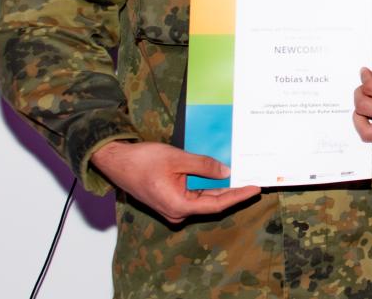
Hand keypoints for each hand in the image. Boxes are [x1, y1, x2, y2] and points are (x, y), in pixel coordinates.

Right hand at [89, 140, 259, 223]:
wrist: (116, 162)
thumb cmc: (142, 161)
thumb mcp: (177, 159)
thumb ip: (203, 166)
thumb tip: (226, 172)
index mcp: (178, 206)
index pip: (216, 204)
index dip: (238, 196)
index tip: (255, 188)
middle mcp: (177, 211)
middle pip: (212, 203)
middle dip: (233, 192)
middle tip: (254, 181)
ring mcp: (173, 207)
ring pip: (203, 198)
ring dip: (221, 188)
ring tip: (243, 177)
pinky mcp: (170, 199)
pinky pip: (194, 194)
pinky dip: (208, 185)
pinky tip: (222, 176)